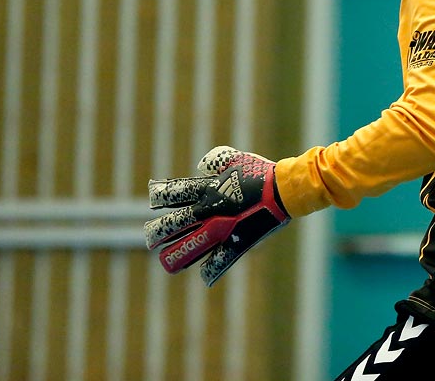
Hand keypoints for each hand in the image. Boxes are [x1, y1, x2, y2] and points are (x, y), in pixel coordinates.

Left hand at [145, 146, 289, 285]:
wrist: (283, 190)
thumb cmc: (260, 171)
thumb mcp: (236, 158)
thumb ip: (215, 161)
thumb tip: (201, 168)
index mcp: (207, 189)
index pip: (174, 193)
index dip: (160, 196)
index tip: (153, 201)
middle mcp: (209, 210)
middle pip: (173, 223)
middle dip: (158, 232)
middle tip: (151, 237)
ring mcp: (221, 228)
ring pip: (189, 246)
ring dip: (175, 255)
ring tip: (166, 261)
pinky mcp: (236, 242)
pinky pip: (219, 261)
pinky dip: (211, 271)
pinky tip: (204, 276)